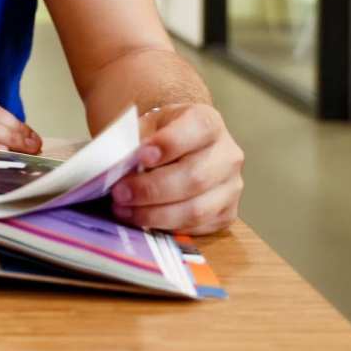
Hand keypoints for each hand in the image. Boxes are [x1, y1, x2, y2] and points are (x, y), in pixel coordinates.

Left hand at [110, 103, 243, 234]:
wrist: (182, 146)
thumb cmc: (161, 133)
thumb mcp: (147, 124)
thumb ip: (136, 139)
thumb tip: (119, 163)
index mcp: (209, 123)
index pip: (197, 129)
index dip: (169, 144)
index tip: (141, 156)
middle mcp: (228, 155)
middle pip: (195, 177)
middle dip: (152, 189)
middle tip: (120, 193)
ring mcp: (232, 187)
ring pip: (197, 209)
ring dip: (155, 214)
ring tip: (124, 210)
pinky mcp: (227, 214)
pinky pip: (198, 227)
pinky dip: (167, 226)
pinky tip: (142, 219)